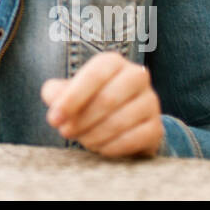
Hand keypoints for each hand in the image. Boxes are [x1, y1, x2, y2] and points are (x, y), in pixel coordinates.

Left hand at [40, 52, 162, 158]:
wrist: (121, 123)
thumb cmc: (89, 102)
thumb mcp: (68, 93)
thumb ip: (55, 92)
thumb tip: (54, 100)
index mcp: (112, 62)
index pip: (94, 75)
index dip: (72, 98)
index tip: (54, 119)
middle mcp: (137, 76)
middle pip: (108, 99)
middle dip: (81, 120)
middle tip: (65, 132)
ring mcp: (150, 101)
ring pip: (121, 121)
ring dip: (94, 135)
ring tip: (82, 139)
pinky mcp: (156, 127)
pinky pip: (133, 139)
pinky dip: (111, 147)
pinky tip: (99, 147)